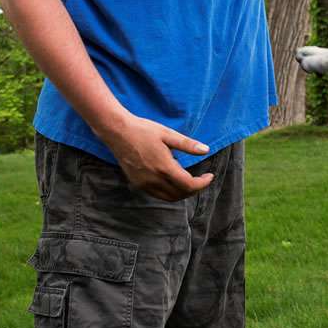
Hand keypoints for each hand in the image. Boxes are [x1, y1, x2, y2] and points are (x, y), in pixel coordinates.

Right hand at [98, 113, 214, 201]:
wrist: (117, 132)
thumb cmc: (143, 130)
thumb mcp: (168, 134)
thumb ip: (187, 144)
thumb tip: (206, 150)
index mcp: (164, 167)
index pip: (189, 185)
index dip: (203, 183)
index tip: (209, 176)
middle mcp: (154, 179)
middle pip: (181, 194)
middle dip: (195, 189)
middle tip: (201, 179)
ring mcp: (144, 184)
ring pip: (169, 197)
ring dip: (182, 192)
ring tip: (189, 181)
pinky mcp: (137, 184)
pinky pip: (158, 194)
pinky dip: (170, 192)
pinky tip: (173, 180)